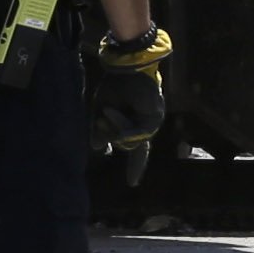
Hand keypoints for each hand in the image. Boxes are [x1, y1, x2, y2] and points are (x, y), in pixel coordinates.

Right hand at [93, 26, 170, 182]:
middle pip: (125, 145)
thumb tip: (98, 149)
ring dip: (114, 125)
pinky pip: (135, 132)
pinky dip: (122, 125)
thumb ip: (99, 130)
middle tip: (105, 112)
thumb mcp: (100, 111)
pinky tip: (113, 113)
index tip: (132, 183)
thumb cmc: (115, 86)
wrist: (125, 69)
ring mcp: (152, 122)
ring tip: (109, 108)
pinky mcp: (154, 117)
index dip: (135, 167)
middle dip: (109, 132)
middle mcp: (146, 126)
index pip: (136, 151)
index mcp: (136, 125)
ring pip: (128, 140)